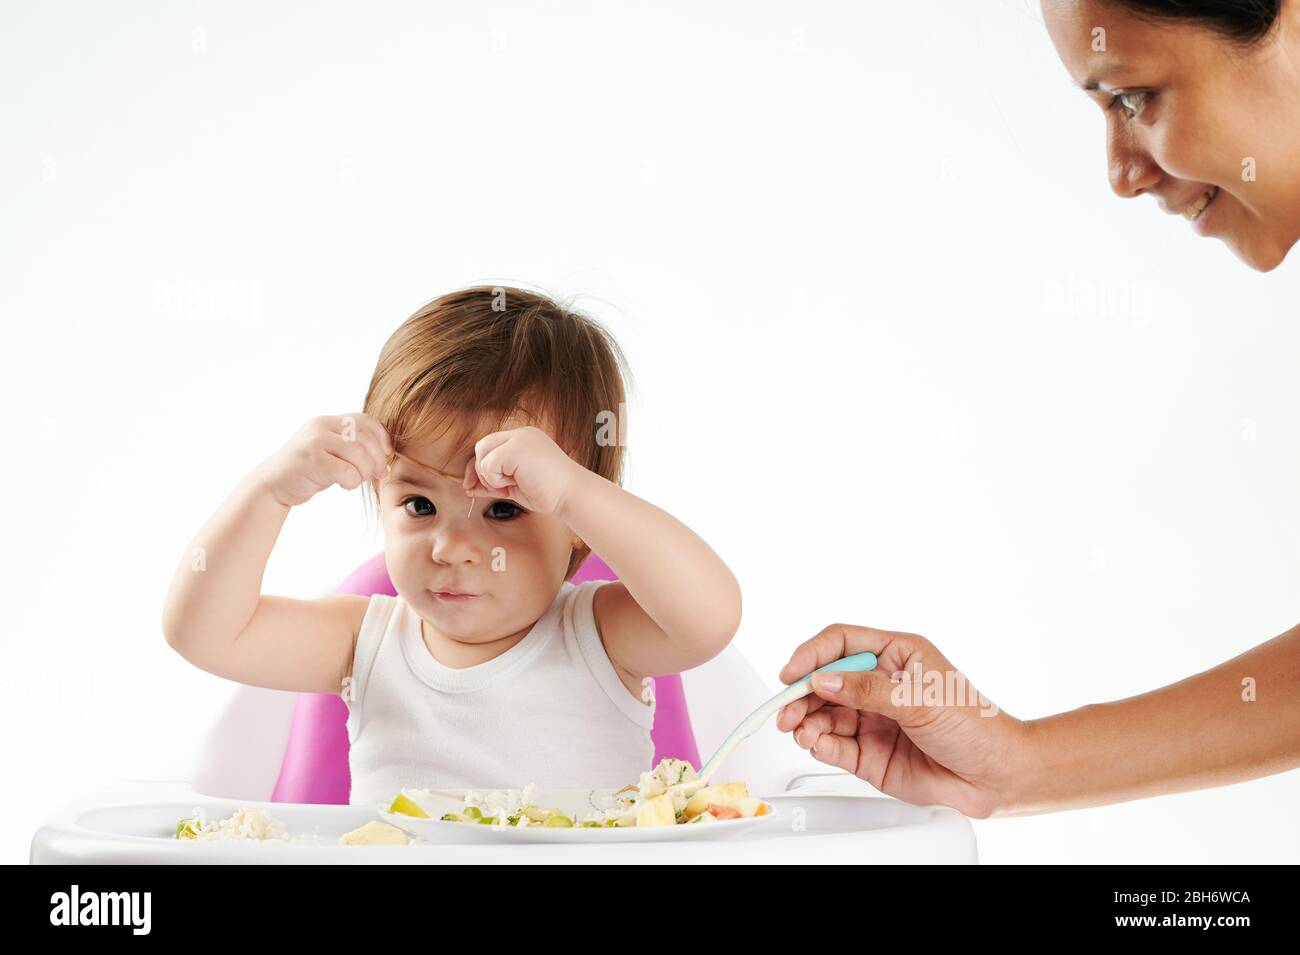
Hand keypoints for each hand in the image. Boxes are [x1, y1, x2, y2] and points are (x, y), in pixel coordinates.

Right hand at [252, 413, 392, 507]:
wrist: (273, 484)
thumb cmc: (308, 471)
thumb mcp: (330, 452)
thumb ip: (353, 447)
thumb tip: (387, 458)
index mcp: (328, 422)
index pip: (365, 420)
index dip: (382, 437)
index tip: (386, 455)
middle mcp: (321, 427)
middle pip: (365, 438)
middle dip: (377, 459)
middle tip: (377, 474)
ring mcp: (314, 442)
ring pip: (358, 454)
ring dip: (365, 471)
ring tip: (357, 479)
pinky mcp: (310, 461)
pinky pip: (346, 471)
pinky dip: (352, 481)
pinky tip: (345, 485)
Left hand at [461, 425, 582, 514]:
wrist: (571, 494)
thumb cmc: (548, 492)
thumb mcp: (514, 485)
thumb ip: (493, 481)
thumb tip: (468, 486)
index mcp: (523, 439)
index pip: (490, 447)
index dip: (480, 468)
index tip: (478, 487)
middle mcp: (521, 434)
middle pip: (482, 447)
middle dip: (481, 472)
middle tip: (499, 489)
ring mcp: (519, 438)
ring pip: (482, 454)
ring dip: (491, 477)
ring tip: (511, 485)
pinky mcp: (516, 448)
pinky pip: (489, 464)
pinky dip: (496, 479)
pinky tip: (514, 483)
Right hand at [776, 623, 1029, 818]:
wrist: (996, 776)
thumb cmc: (976, 725)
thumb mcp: (921, 698)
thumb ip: (868, 690)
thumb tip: (824, 681)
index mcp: (894, 655)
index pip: (840, 643)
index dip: (812, 655)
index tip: (793, 673)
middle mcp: (878, 686)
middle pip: (824, 681)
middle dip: (801, 694)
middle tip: (787, 709)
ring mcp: (872, 720)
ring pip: (823, 714)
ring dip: (806, 721)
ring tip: (802, 731)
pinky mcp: (868, 754)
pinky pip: (834, 745)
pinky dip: (820, 744)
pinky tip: (818, 743)